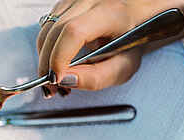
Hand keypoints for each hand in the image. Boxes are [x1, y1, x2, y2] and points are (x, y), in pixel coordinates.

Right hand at [36, 0, 158, 91]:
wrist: (138, 19)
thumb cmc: (133, 41)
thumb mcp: (124, 65)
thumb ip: (97, 77)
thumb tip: (66, 79)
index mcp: (112, 12)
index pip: (74, 32)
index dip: (59, 58)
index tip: (57, 79)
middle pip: (54, 33)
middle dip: (47, 65)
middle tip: (52, 87)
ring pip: (46, 31)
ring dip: (44, 58)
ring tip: (54, 77)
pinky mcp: (65, 3)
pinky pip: (46, 28)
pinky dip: (47, 48)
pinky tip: (56, 61)